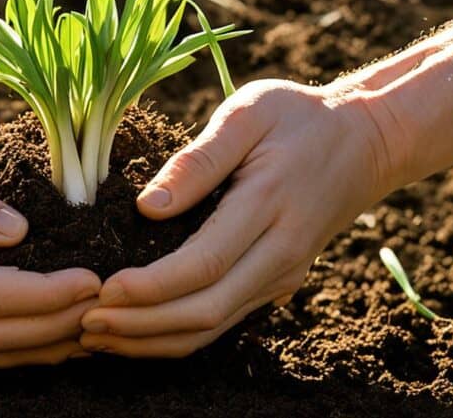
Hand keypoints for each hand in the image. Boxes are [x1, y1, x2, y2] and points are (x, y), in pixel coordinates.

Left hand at [80, 80, 392, 356]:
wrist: (367, 142)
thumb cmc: (298, 117)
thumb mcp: (248, 112)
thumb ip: (199, 160)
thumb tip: (148, 206)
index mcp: (269, 206)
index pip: (202, 265)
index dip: (149, 287)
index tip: (102, 289)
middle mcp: (280, 253)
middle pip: (205, 311)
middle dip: (141, 325)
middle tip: (85, 323)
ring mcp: (281, 274)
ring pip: (213, 327)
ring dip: (153, 340)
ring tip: (98, 335)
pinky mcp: (276, 282)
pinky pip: (223, 321)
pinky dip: (177, 335)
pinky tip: (136, 330)